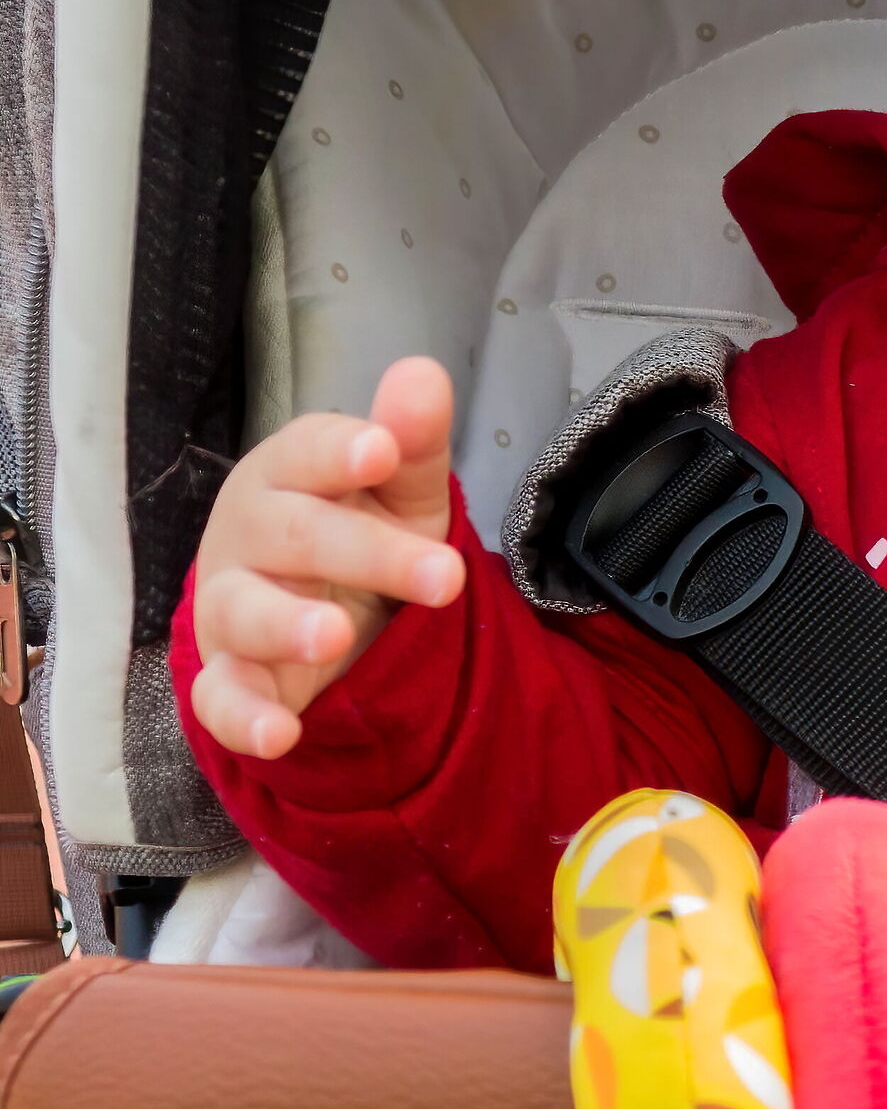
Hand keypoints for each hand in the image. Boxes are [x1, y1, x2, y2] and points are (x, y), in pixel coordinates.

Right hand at [188, 358, 462, 759]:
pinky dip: (242, 719)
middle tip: (445, 576)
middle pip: (295, 536)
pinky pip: (219, 699)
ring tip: (335, 633)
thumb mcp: (405, 490)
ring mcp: (230, 606)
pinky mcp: (230, 676)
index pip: (305, 452)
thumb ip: (414, 440)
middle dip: (367, 553)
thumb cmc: (365, 528)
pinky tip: (281, 734)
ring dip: (286, 625)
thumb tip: (423, 374)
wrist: (338, 614)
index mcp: (288, 473)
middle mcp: (248, 534)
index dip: (339, 452)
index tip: (382, 451)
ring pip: (242, 612)